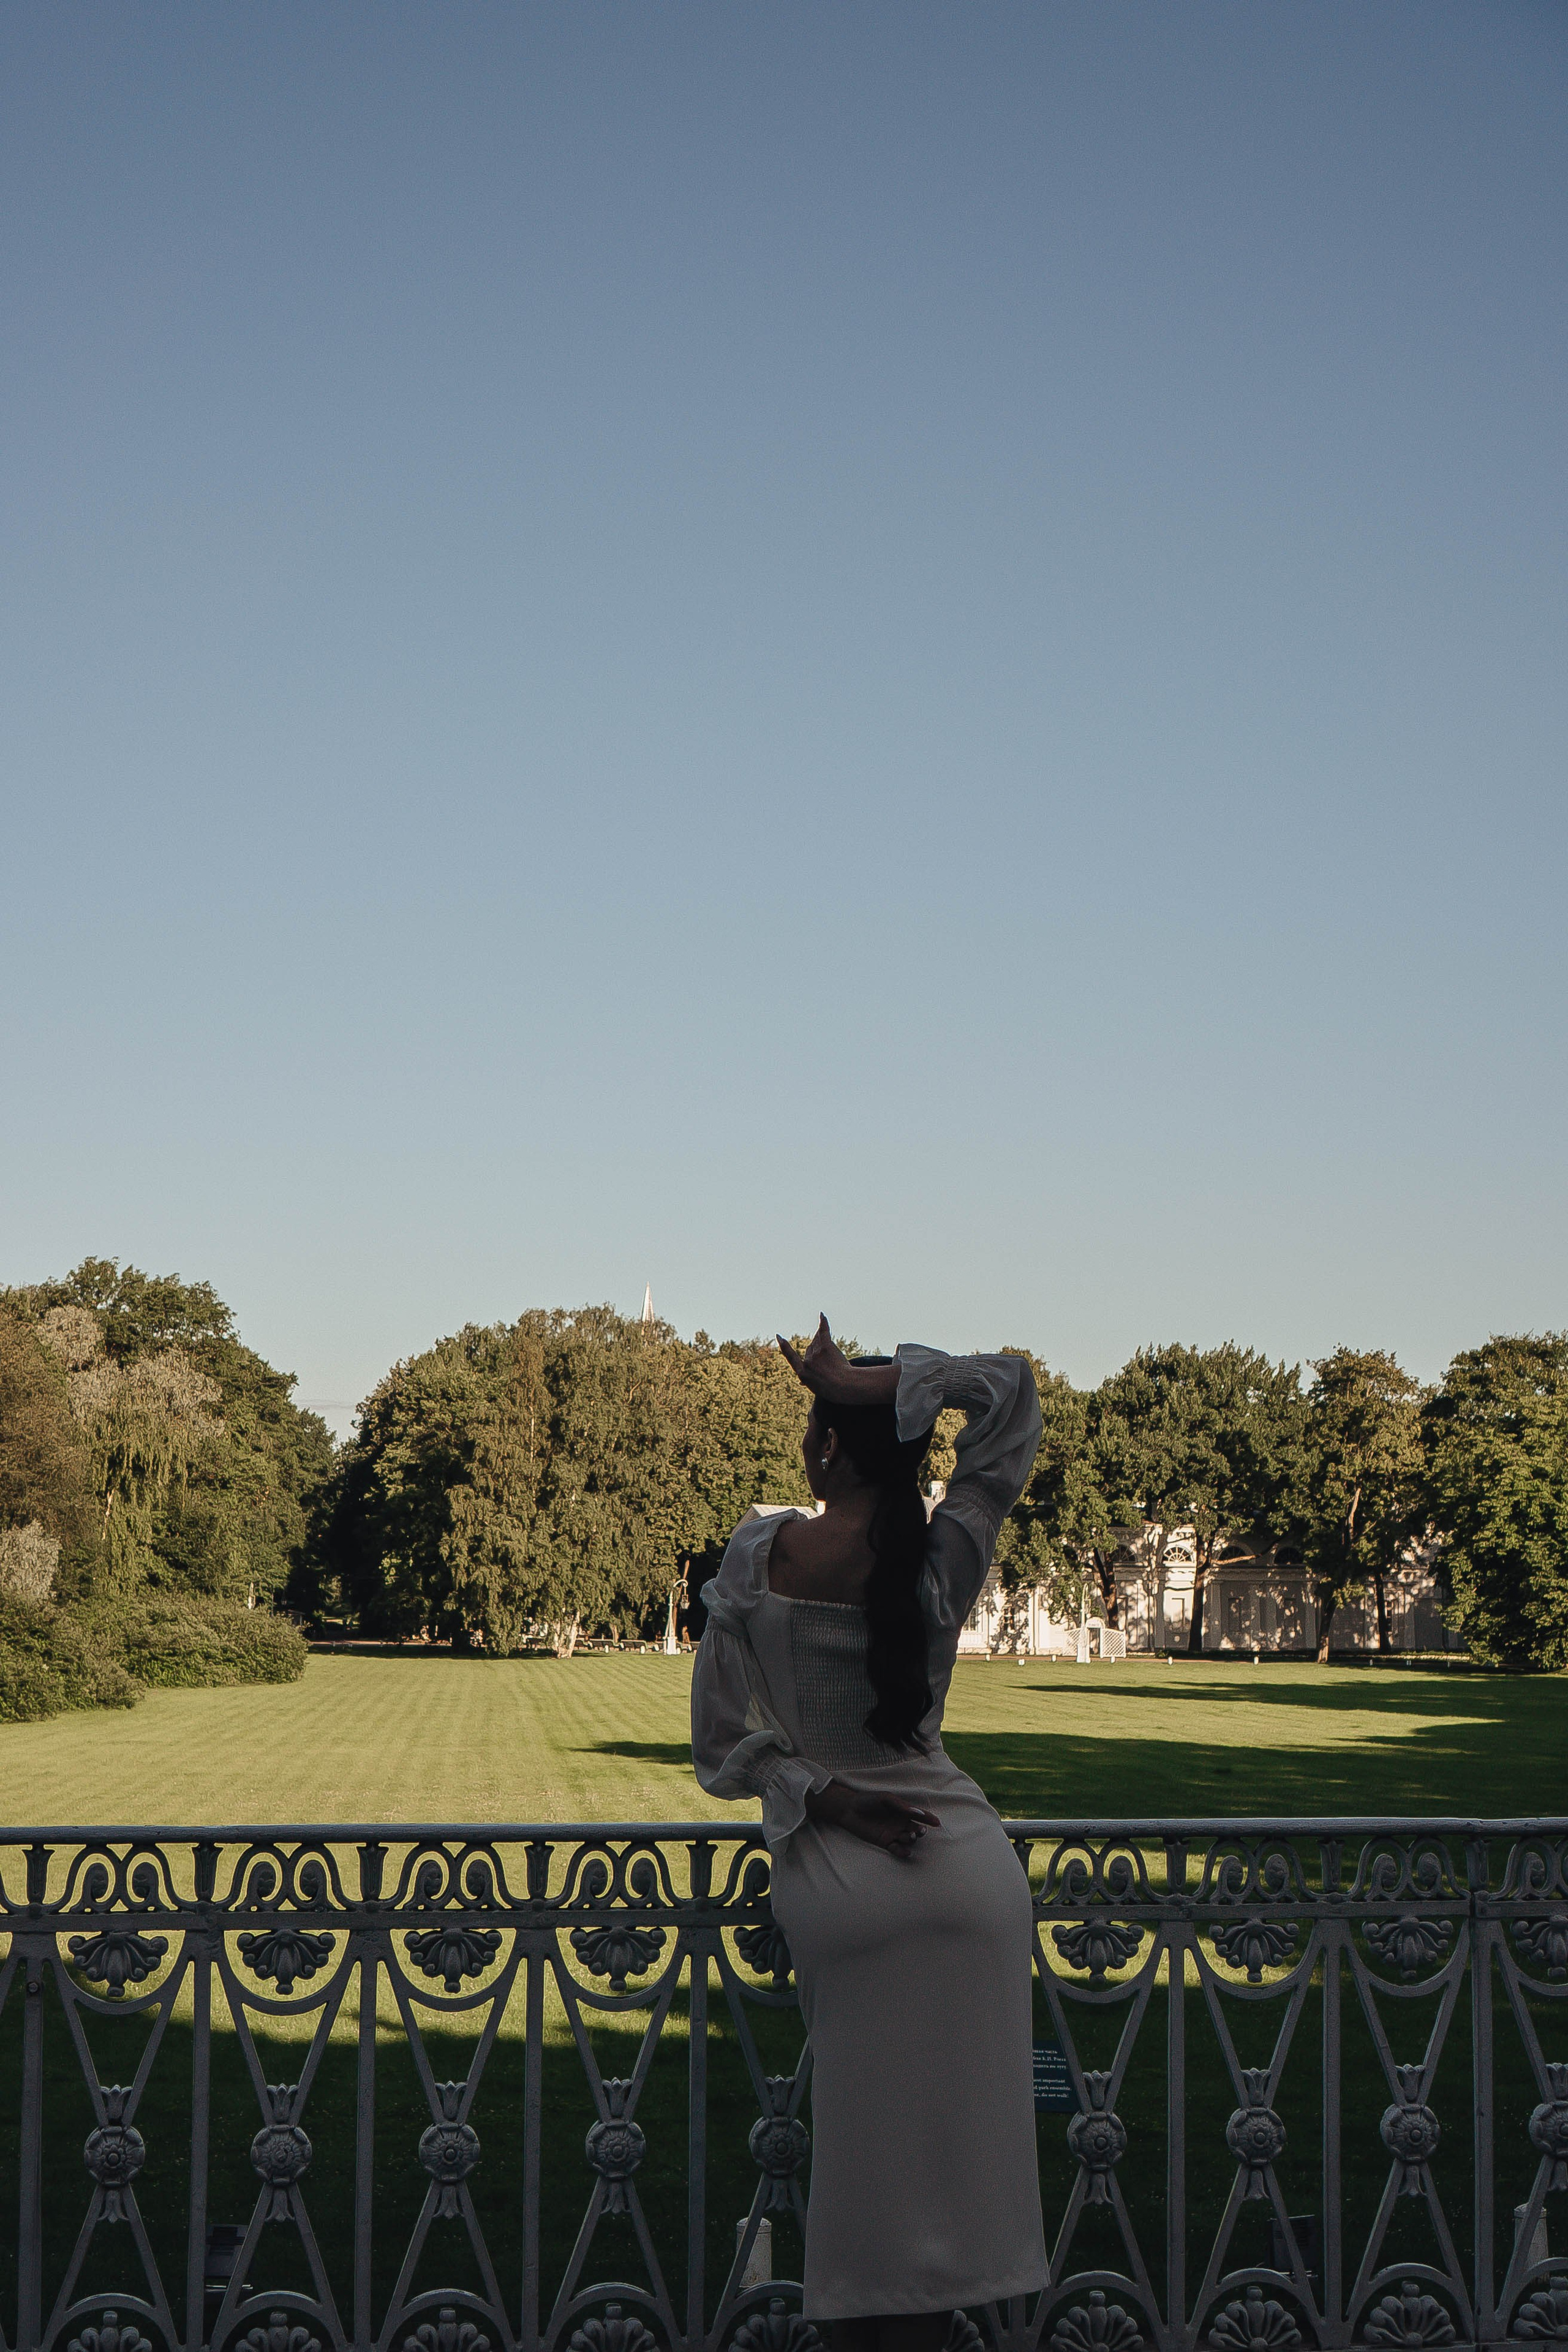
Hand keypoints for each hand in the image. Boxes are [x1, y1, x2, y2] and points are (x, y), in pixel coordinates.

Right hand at [777, 1316, 897, 1406]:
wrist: (844, 1388)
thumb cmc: (833, 1391)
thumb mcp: (817, 1388)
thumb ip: (808, 1381)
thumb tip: (800, 1383)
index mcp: (802, 1374)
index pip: (791, 1357)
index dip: (785, 1346)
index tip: (779, 1336)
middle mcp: (807, 1362)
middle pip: (810, 1347)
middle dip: (818, 1350)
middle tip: (831, 1361)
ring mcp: (816, 1354)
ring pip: (817, 1340)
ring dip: (823, 1341)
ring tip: (833, 1353)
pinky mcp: (826, 1348)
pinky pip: (823, 1332)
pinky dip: (823, 1322)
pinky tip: (822, 1315)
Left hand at [805, 1780, 939, 1859]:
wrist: (849, 1810)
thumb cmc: (868, 1800)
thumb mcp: (885, 1799)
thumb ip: (901, 1806)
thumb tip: (917, 1813)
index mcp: (902, 1811)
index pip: (919, 1815)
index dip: (929, 1819)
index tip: (937, 1823)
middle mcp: (900, 1823)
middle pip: (916, 1829)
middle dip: (920, 1831)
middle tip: (920, 1831)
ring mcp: (893, 1833)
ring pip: (908, 1839)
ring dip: (911, 1839)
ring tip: (909, 1836)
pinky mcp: (885, 1843)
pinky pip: (897, 1849)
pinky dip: (903, 1851)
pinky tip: (906, 1851)